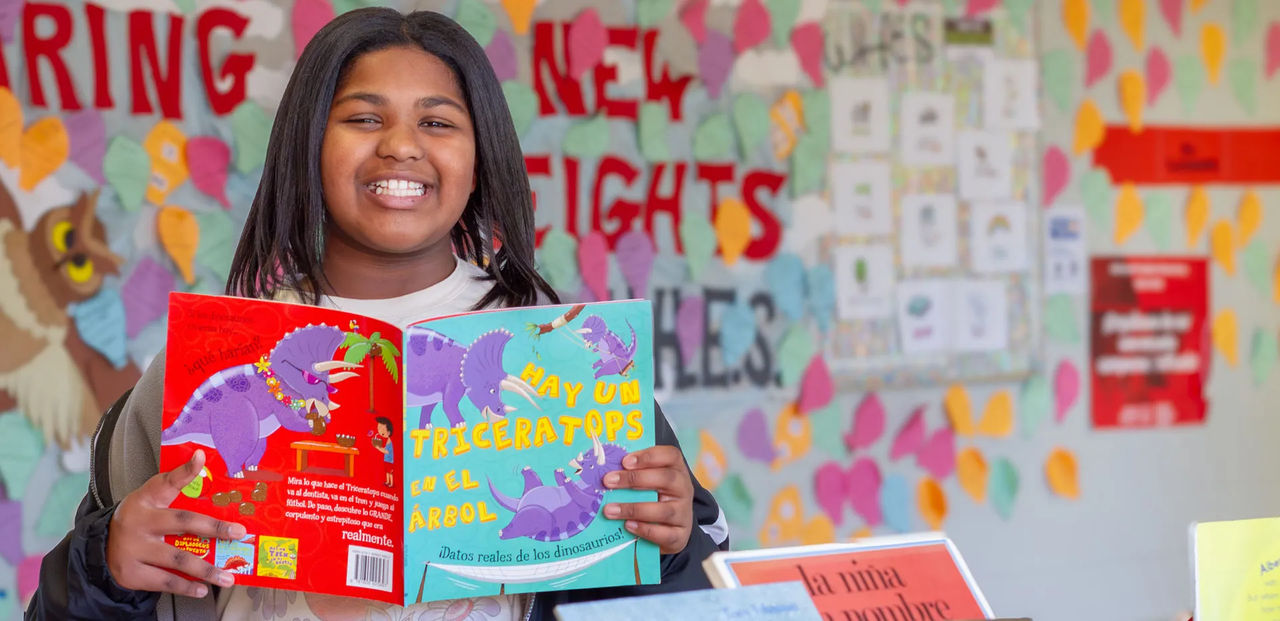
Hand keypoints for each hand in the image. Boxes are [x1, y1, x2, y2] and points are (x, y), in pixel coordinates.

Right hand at [107, 450, 246, 597]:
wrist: (101, 548)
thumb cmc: (139, 520)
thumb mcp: (151, 500)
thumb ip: (177, 486)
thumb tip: (202, 459)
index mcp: (146, 499)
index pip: (166, 482)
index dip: (184, 471)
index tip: (200, 458)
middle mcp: (139, 522)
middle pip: (182, 522)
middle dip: (214, 528)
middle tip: (238, 533)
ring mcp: (133, 549)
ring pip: (177, 558)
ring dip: (206, 569)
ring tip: (227, 577)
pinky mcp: (131, 573)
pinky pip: (164, 581)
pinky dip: (185, 587)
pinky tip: (202, 589)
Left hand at [602, 445, 693, 554]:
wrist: (672, 528)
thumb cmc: (655, 498)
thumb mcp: (650, 481)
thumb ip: (634, 473)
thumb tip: (607, 470)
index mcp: (677, 470)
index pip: (671, 456)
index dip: (649, 456)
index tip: (625, 461)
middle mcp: (684, 489)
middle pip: (666, 479)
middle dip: (635, 479)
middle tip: (608, 481)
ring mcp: (683, 513)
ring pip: (663, 510)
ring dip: (633, 509)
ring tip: (609, 509)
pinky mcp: (680, 535)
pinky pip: (665, 534)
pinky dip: (645, 530)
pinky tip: (627, 525)